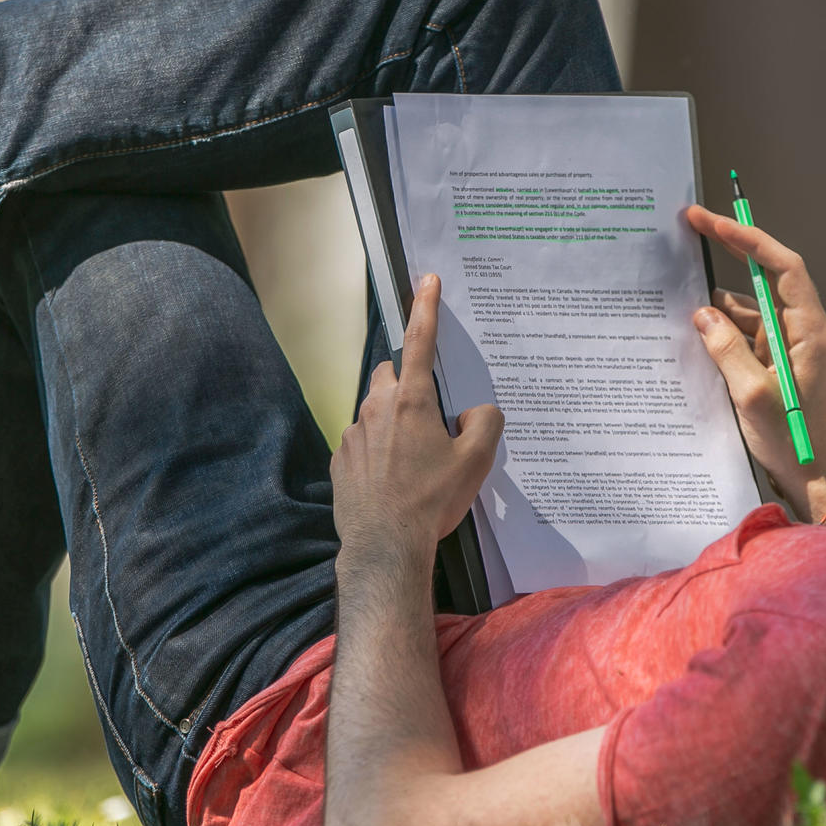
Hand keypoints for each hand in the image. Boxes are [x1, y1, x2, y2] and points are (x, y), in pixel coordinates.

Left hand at [332, 275, 504, 571]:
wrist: (384, 546)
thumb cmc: (431, 501)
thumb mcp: (475, 463)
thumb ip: (485, 424)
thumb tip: (479, 412)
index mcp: (412, 401)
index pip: (420, 341)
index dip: (425, 307)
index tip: (426, 280)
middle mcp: (377, 408)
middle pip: (390, 374)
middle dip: (407, 382)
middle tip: (430, 416)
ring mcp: (353, 433)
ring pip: (375, 410)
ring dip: (393, 421)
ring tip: (415, 460)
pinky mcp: (340, 459)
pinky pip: (362, 442)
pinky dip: (377, 451)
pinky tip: (393, 481)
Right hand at [684, 205, 825, 521]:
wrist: (819, 480)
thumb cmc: (796, 441)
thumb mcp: (751, 393)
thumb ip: (725, 347)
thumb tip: (703, 313)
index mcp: (810, 330)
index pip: (783, 266)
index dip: (748, 238)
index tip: (713, 220)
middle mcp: (804, 332)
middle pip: (765, 281)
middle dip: (730, 255)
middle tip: (691, 230)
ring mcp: (791, 350)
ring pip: (751, 312)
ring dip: (720, 306)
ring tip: (679, 300)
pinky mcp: (779, 368)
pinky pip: (748, 338)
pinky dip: (723, 334)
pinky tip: (694, 337)